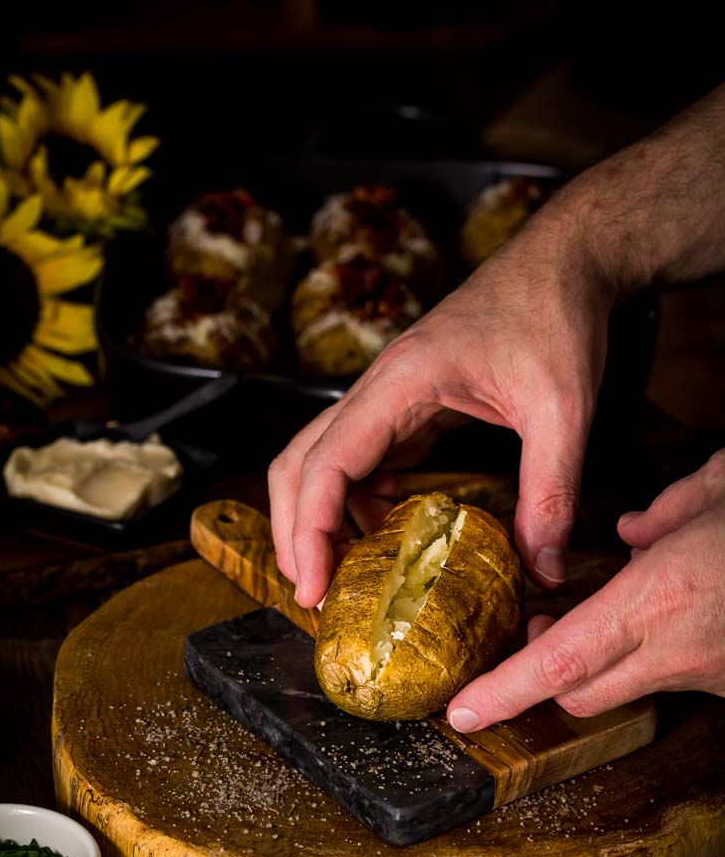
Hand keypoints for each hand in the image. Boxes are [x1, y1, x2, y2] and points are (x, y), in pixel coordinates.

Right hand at [269, 214, 612, 606]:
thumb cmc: (554, 315)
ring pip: (323, 462)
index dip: (309, 532)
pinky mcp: (410, 406)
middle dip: (294, 531)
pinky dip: (360, 504)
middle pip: (299, 463)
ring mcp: (390, 398)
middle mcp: (380, 390)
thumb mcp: (562, 409)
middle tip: (313, 595)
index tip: (313, 588)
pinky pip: (364, 460)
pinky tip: (386, 538)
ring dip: (321, 520)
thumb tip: (542, 570)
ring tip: (342, 579)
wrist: (562, 261)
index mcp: (399, 384)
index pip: (325, 465)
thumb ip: (550, 491)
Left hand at [447, 450, 724, 731]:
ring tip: (610, 617)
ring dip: (600, 664)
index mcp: (656, 598)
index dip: (502, 692)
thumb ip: (666, 508)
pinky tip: (678, 618)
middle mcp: (674, 651)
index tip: (461, 711)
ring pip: (624, 691)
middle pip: (576, 692)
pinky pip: (672, 681)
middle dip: (541, 675)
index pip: (558, 661)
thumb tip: (632, 530)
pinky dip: (656, 657)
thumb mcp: (721, 493)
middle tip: (537, 627)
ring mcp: (706, 676)